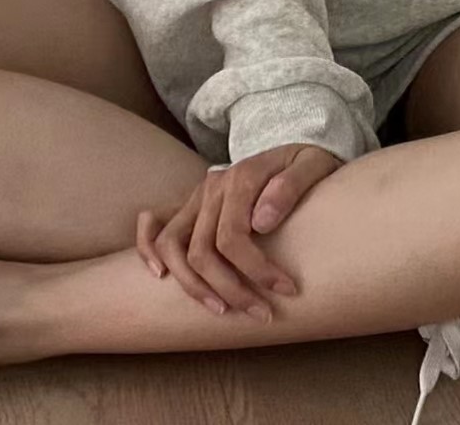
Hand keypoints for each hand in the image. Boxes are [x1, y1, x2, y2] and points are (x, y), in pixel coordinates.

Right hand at [136, 143, 342, 318]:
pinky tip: (160, 277)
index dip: (257, 271)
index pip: (233, 237)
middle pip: (202, 250)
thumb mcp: (312, 165)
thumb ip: (290, 186)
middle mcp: (212, 186)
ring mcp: (196, 195)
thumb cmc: (306, 161)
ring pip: (172, 245)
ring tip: (221, 311)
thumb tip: (261, 222)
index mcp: (240, 177)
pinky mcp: (189, 202)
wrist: (294, 145)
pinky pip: (153, 222)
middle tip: (263, 314)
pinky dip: (147, 248)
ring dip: (192, 285)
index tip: (287, 291)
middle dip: (230, 290)